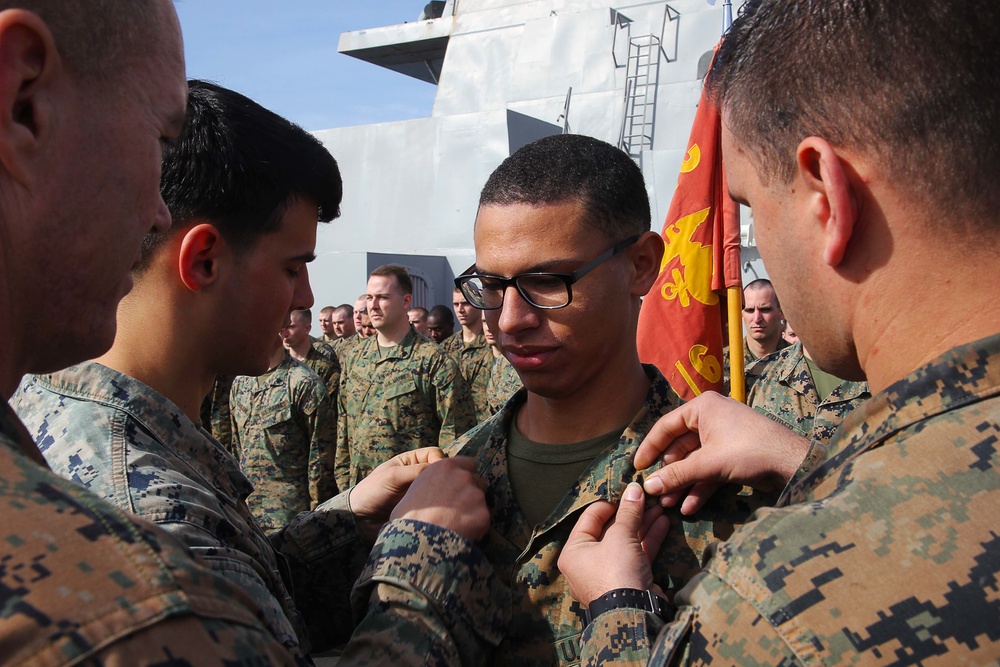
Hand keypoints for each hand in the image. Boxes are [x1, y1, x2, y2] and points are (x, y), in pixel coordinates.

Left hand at [350, 447, 446, 542]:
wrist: (360, 520)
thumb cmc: (372, 492)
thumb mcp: (393, 476)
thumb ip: (417, 470)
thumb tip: (443, 469)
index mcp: (411, 461)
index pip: (435, 453)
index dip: (439, 460)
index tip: (436, 472)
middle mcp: (418, 474)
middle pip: (441, 470)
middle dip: (443, 478)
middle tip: (440, 488)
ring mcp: (420, 491)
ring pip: (440, 488)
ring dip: (440, 493)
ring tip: (435, 502)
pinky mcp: (422, 508)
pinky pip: (436, 504)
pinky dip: (438, 506)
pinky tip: (433, 511)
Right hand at [390, 456, 489, 541]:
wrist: (416, 540)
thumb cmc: (408, 517)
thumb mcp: (414, 489)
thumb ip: (432, 482)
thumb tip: (436, 490)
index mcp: (445, 467)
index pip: (468, 463)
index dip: (465, 475)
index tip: (460, 487)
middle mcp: (464, 476)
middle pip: (478, 481)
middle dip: (472, 493)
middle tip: (459, 509)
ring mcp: (476, 495)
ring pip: (482, 501)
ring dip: (474, 510)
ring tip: (458, 525)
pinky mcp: (484, 515)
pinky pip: (484, 521)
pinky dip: (476, 528)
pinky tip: (462, 535)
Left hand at [559, 483, 669, 605]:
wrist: (634, 613)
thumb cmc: (616, 571)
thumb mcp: (621, 537)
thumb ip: (628, 512)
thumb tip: (634, 489)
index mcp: (574, 552)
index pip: (589, 518)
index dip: (609, 503)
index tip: (626, 492)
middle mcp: (588, 563)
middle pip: (610, 530)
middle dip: (630, 513)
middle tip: (647, 497)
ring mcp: (609, 573)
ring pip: (626, 542)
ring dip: (643, 524)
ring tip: (660, 506)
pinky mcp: (629, 580)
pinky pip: (637, 555)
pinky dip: (649, 539)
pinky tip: (663, 522)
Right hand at [635, 392, 808, 513]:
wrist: (793, 463)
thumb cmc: (748, 451)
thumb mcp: (708, 464)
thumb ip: (677, 475)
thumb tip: (648, 486)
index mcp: (702, 408)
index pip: (666, 426)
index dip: (650, 448)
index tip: (637, 467)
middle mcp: (711, 418)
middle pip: (680, 446)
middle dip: (669, 473)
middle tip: (655, 492)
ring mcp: (724, 437)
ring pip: (695, 461)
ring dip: (683, 483)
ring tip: (669, 505)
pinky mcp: (735, 455)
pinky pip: (710, 470)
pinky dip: (700, 487)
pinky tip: (690, 507)